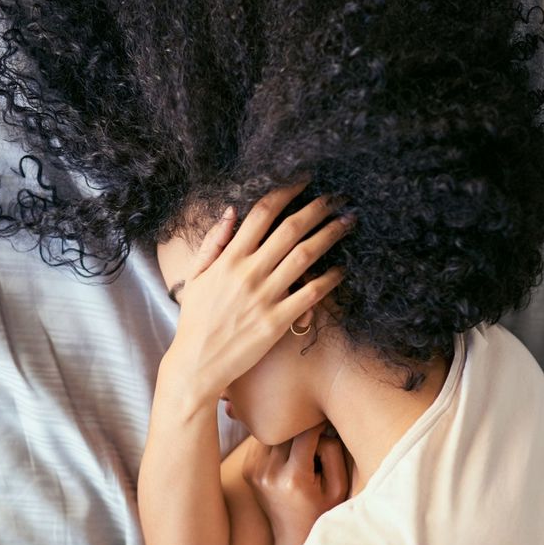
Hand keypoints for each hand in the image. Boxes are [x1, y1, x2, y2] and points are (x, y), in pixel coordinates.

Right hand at [163, 178, 354, 402]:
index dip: (285, 192)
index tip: (303, 181)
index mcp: (228, 259)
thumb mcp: (196, 276)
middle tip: (336, 196)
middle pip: (290, 229)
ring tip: (347, 221)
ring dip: (330, 235)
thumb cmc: (195, 320)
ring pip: (305, 256)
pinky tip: (341, 268)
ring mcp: (264, 297)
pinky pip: (310, 294)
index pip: (261, 214)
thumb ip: (213, 242)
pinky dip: (329, 279)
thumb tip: (232, 210)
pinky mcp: (277, 321)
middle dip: (317, 208)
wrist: (197, 364)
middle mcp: (248, 273)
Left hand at [242, 421, 349, 544]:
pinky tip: (288, 455)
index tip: (327, 424)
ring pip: (273, 433)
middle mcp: (269, 474)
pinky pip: (263, 441)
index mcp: (293, 479)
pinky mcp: (248, 469)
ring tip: (302, 450)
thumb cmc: (322, 510)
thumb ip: (332, 452)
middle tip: (316, 441)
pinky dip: (276, 442)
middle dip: (303, 431)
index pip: (306, 434)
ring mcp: (254, 472)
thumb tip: (318, 427)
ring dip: (288, 435)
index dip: (319, 425)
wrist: (295, 536)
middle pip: (287, 431)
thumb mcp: (338, 485)